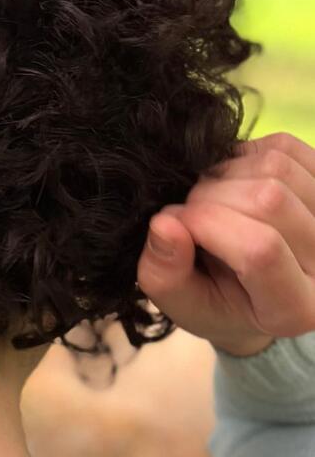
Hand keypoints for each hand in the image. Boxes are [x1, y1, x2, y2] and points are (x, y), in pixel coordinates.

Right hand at [136, 131, 314, 356]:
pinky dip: (246, 154)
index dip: (207, 224)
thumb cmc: (219, 304)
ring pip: (277, 167)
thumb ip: (165, 274)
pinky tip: (233, 182)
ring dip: (226, 172)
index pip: (260, 250)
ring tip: (209, 200)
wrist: (258, 291)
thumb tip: (163, 223)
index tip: (172, 226)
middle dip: (209, 196)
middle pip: (270, 200)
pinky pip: (286, 147)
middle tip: (188, 214)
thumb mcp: (183, 304)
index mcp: (294, 308)